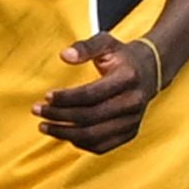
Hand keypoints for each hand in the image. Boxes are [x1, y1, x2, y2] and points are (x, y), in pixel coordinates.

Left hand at [37, 33, 162, 153]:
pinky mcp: (131, 132)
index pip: (91, 94)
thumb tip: (64, 55)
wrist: (150, 70)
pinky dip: (81, 144)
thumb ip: (85, 47)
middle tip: (37, 111)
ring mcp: (133, 120)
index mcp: (127, 78)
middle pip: (90, 117)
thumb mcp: (105, 42)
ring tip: (44, 126)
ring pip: (95, 136)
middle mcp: (133, 102)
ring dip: (65, 134)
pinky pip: (103, 146)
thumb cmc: (122, 55)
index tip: (46, 96)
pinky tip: (64, 135)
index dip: (66, 98)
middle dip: (59, 116)